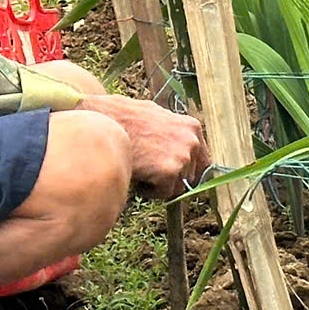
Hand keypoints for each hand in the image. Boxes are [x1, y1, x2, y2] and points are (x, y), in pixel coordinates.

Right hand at [88, 93, 208, 199]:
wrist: (105, 122)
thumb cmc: (124, 119)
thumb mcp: (155, 116)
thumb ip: (172, 133)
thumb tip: (178, 151)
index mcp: (192, 127)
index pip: (202, 161)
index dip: (187, 171)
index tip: (175, 177)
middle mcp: (193, 141)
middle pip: (191, 177)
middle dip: (173, 178)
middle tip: (150, 170)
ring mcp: (183, 156)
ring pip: (177, 186)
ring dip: (160, 184)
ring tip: (141, 168)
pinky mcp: (170, 171)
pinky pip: (163, 193)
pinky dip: (149, 190)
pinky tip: (137, 173)